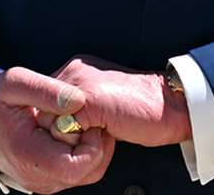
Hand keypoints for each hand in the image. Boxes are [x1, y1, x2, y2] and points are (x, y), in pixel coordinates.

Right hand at [0, 67, 113, 193]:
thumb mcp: (15, 83)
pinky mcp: (48, 180)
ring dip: (93, 146)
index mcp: (28, 155)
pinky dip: (86, 151)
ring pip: (89, 172)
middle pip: (88, 170)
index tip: (85, 115)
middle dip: (95, 141)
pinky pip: (80, 172)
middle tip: (86, 114)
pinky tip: (77, 129)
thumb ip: (47, 90)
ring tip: (81, 120)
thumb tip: (80, 101)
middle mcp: (37, 177)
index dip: (91, 141)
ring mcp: (43, 182)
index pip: (77, 165)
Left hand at [39, 55, 190, 147]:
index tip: (79, 132)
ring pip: (48, 124)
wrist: (173, 106)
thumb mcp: (102, 106)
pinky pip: (64, 131)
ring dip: (68, 139)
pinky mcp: (88, 100)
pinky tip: (104, 136)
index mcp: (76, 71)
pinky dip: (79, 143)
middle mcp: (74, 72)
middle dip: (58, 132)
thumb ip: (79, 110)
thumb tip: (57, 127)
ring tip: (98, 134)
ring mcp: (79, 84)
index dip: (55, 124)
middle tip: (90, 134)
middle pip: (40, 114)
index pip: (44, 104)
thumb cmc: (143, 111)